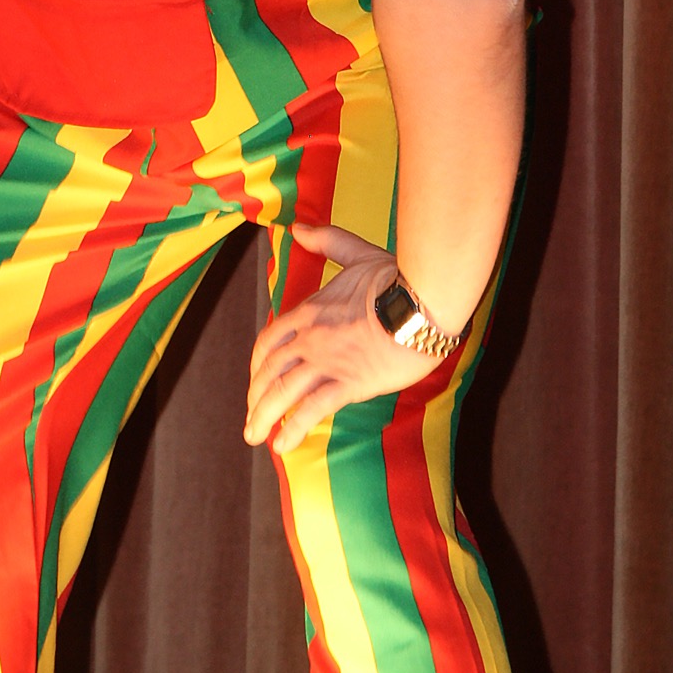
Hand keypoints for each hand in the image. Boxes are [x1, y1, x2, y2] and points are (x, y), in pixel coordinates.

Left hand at [244, 222, 437, 454]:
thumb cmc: (395, 277)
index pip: (270, 340)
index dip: (257, 364)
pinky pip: (312, 409)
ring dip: (264, 417)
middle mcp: (311, 337)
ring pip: (283, 392)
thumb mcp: (356, 253)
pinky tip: (282, 445)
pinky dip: (293, 429)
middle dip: (256, 397)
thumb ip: (326, 241)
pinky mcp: (349, 382)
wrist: (422, 300)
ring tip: (255, 437)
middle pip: (270, 370)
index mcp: (310, 310)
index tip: (255, 380)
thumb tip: (298, 227)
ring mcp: (328, 360)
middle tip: (250, 419)